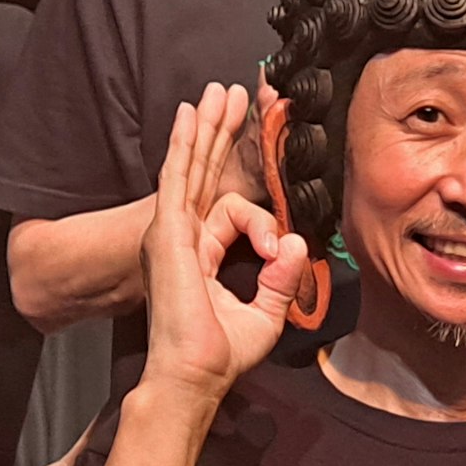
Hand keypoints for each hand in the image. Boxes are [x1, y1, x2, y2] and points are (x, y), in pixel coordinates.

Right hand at [139, 82, 307, 406]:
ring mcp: (172, 232)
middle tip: (232, 97)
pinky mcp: (168, 231)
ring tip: (215, 92)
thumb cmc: (221, 353)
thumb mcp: (267, 312)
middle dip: (220, 135)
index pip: (228, 211)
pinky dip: (184, 145)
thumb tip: (297, 242)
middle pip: (205, 176)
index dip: (263, 220)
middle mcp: (183, 239)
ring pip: (191, 168)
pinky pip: (178, 178)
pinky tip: (190, 116)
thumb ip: (282, 277)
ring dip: (205, 128)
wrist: (194, 373)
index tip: (279, 248)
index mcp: (202, 256)